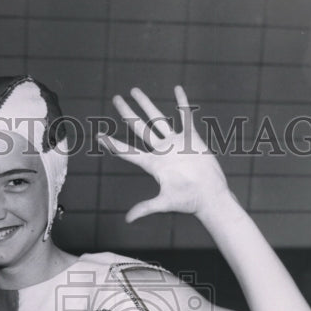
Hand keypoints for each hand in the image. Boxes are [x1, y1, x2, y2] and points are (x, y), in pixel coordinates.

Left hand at [98, 85, 229, 220]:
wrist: (210, 196)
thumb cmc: (188, 201)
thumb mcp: (165, 202)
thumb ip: (146, 208)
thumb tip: (127, 220)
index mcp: (152, 164)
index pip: (127, 151)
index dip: (113, 144)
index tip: (99, 134)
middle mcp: (160, 151)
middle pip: (139, 128)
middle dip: (127, 113)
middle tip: (116, 99)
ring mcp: (175, 143)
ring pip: (157, 118)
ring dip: (146, 104)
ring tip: (134, 90)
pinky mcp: (191, 138)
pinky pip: (185, 116)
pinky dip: (182, 103)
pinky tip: (177, 90)